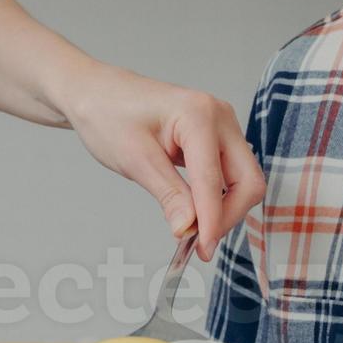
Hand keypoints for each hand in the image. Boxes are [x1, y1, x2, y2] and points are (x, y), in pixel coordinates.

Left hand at [51, 63, 263, 251]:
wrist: (95, 92)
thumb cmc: (108, 114)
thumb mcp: (134, 159)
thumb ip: (169, 195)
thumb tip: (190, 229)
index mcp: (199, 114)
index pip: (214, 181)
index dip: (212, 221)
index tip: (202, 250)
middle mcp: (220, 116)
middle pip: (247, 180)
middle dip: (228, 216)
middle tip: (200, 244)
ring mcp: (221, 125)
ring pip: (242, 180)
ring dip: (224, 209)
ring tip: (194, 231)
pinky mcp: (216, 137)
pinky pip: (229, 174)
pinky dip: (216, 198)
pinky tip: (196, 213)